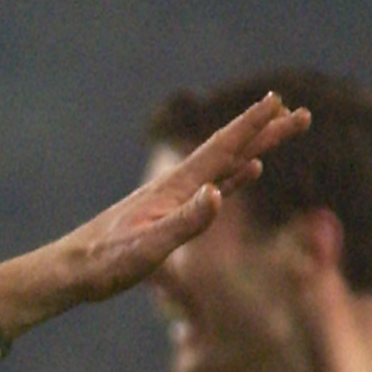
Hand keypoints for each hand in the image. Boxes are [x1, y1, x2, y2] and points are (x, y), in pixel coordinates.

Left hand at [0, 92, 311, 339]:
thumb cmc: (105, 264)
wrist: (69, 272)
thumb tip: (217, 194)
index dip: (251, 126)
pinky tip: (246, 173)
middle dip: (266, 132)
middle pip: (231, 151)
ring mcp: (174, 199)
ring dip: (256, 149)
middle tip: (302, 113)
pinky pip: (213, 189)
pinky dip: (234, 177)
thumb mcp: (148, 249)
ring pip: (226, 166)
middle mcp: (177, 186)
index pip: (222, 149)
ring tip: (281, 131)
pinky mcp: (169, 215)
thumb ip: (185, 223)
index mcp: (175, 188)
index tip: (278, 100)